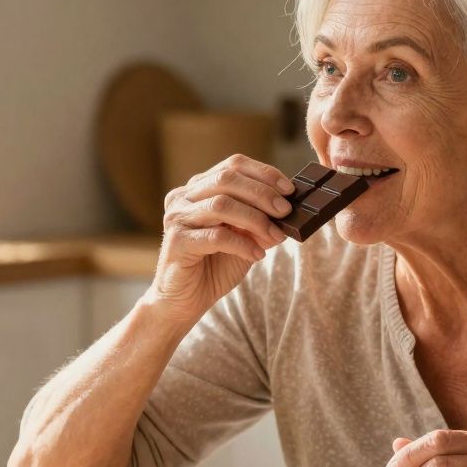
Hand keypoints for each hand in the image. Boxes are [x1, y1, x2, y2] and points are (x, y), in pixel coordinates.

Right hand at [145, 154, 294, 326]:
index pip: (233, 165)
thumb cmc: (213, 267)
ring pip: (221, 204)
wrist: (184, 301)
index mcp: (198, 188)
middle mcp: (183, 197)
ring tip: (275, 236)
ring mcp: (177, 218)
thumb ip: (260, 222)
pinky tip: (257, 255)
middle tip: (285, 211)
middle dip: (262, 194)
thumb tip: (288, 210)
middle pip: (227, 179)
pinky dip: (242, 244)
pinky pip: (216, 236)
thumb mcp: (244, 239)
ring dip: (256, 219)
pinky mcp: (177, 242)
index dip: (264, 173)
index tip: (289, 190)